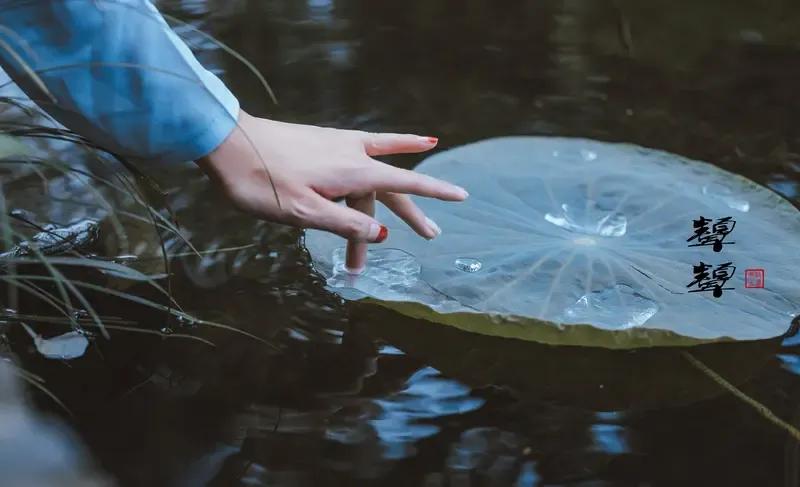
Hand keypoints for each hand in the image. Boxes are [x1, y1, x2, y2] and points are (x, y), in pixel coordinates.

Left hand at [196, 110, 467, 241]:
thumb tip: (382, 235)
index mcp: (352, 172)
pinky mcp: (323, 143)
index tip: (462, 197)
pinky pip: (360, 155)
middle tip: (431, 236)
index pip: (405, 184)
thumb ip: (345, 224)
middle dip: (410, 214)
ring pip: (370, 181)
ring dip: (379, 210)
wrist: (227, 142)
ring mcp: (338, 146)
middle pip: (389, 189)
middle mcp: (352, 155)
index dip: (435, 192)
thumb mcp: (304, 213)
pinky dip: (381, 157)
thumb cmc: (262, 182)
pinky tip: (392, 150)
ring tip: (393, 237)